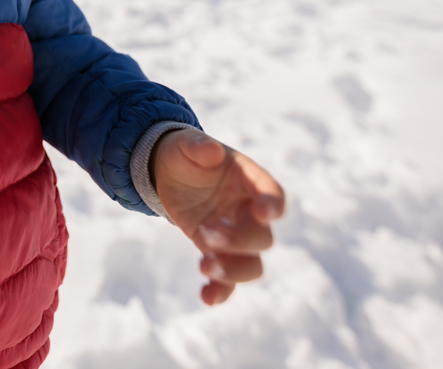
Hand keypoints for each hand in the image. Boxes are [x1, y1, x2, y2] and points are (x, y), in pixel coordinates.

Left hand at [152, 128, 284, 305]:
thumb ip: (199, 147)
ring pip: (252, 264)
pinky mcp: (218, 252)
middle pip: (261, 237)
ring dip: (233, 271)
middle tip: (204, 233)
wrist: (169, 172)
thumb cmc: (185, 155)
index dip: (273, 205)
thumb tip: (212, 150)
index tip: (265, 213)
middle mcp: (248, 211)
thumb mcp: (186, 145)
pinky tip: (206, 297)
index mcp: (249, 180)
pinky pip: (228, 280)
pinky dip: (221, 291)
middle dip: (237, 241)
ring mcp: (235, 235)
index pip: (273, 194)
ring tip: (204, 266)